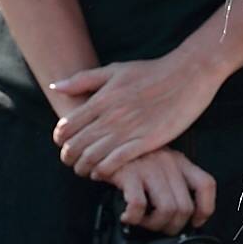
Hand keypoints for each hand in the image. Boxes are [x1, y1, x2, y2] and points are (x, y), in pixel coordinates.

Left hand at [51, 52, 219, 177]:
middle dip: (69, 158)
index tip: (64, 145)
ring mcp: (128, 130)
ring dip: (84, 168)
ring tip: (86, 170)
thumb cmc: (152, 72)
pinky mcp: (146, 141)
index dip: (60, 140)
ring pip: (92, 157)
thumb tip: (55, 86)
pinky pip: (116, 162)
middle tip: (72, 163)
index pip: (66, 127)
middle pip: (76, 146)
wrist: (187, 75)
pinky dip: (104, 171)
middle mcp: (110, 116)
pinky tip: (104, 172)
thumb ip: (83, 80)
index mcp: (101, 99)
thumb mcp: (115, 70)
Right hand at [106, 147, 215, 234]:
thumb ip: (169, 179)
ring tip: (142, 223)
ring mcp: (150, 168)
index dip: (205, 208)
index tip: (196, 221)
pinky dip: (134, 218)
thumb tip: (177, 213)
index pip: (206, 185)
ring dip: (154, 225)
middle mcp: (168, 163)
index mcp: (179, 160)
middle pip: (185, 207)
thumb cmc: (127, 157)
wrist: (97, 142)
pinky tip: (127, 217)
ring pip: (167, 210)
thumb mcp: (156, 162)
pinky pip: (139, 206)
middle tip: (158, 228)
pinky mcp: (129, 173)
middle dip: (172, 226)